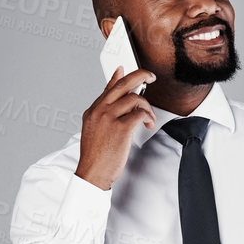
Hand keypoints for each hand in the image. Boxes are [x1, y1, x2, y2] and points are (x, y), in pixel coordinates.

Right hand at [75, 66, 156, 190]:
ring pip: (134, 99)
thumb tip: (115, 106)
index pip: (109, 88)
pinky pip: (140, 114)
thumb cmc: (95, 157)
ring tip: (149, 119)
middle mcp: (100, 111)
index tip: (126, 70)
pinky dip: (148, 117)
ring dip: (147, 107)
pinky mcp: (121, 128)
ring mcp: (110, 118)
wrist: (92, 173)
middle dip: (140, 75)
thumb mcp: (94, 131)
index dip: (119, 77)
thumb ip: (104, 115)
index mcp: (93, 111)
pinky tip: (148, 124)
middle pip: (123, 84)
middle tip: (150, 76)